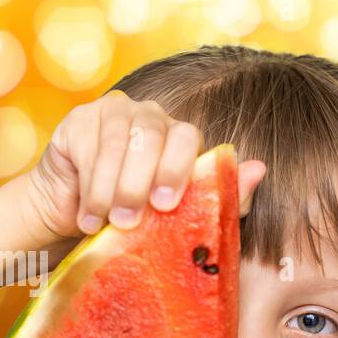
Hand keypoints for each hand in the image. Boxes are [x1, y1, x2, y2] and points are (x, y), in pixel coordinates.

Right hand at [21, 89, 266, 241]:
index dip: (177, 168)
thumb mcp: (181, 217)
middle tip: (129, 221)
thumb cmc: (141, 219)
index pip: (186, 137)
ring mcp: (113, 112)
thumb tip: (259, 169)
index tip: (165, 205)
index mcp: (179, 135)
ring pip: (116, 143)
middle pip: (150, 134)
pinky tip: (85, 218)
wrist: (81, 217)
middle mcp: (149, 116)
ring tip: (105, 224)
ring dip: (110, 189)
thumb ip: (222, 197)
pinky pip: (86, 149)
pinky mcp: (78, 119)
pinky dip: (87, 188)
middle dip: (139, 182)